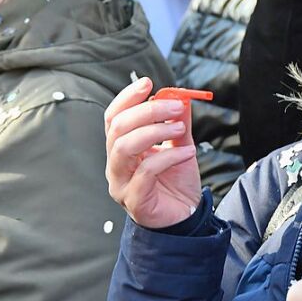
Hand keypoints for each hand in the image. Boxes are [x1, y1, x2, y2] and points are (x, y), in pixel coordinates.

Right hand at [104, 77, 201, 227]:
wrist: (185, 217)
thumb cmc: (176, 182)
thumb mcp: (180, 146)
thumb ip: (178, 124)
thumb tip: (182, 97)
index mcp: (122, 148)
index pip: (113, 117)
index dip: (127, 98)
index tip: (148, 83)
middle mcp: (115, 165)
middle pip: (117, 129)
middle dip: (147, 111)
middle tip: (175, 106)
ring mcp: (120, 184)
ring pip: (123, 148)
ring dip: (153, 131)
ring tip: (179, 128)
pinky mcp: (134, 201)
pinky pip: (145, 172)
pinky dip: (168, 157)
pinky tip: (187, 152)